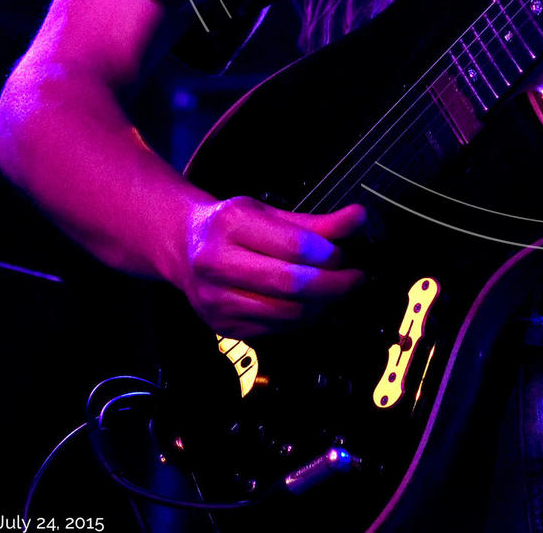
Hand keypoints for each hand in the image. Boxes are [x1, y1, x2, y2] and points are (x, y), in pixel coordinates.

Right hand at [176, 197, 367, 336]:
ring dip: (321, 306)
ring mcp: (216, 299)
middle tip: (355, 278)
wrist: (184, 247)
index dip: (329, 254)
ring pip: (286, 313)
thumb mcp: (270, 213)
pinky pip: (276, 329)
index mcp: (231, 224)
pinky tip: (311, 305)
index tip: (348, 255)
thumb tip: (358, 219)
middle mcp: (217, 263)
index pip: (293, 246)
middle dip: (333, 285)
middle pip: (290, 284)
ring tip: (335, 291)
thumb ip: (316, 222)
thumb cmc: (233, 226)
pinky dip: (302, 319)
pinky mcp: (222, 326)